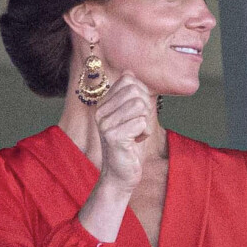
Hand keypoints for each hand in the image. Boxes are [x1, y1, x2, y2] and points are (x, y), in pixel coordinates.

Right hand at [94, 72, 153, 190]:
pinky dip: (145, 133)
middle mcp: (100, 111)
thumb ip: (132, 95)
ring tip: (137, 133)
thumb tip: (128, 72)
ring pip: (139, 105)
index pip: (129, 79)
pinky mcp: (113, 137)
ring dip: (146, 122)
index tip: (138, 111)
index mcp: (104, 103)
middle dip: (146, 108)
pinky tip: (135, 142)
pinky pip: (140, 122)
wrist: (121, 174)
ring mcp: (105, 123)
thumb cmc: (130, 144)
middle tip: (139, 124)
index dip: (142, 93)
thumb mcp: (133, 115)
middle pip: (135, 90)